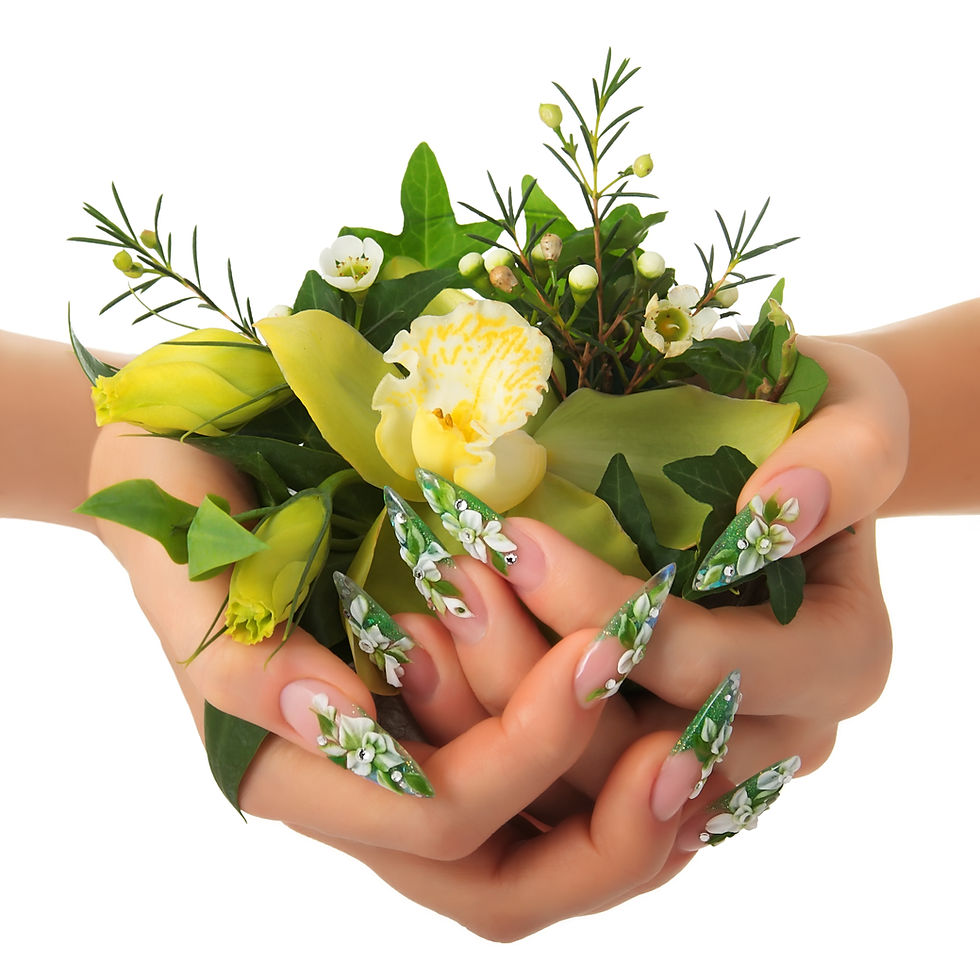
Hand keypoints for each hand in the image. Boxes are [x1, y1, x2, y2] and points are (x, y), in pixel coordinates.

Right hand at [88, 424, 700, 939]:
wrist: (189, 463)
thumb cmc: (179, 499)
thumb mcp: (189, 561)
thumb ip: (241, 657)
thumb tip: (340, 719)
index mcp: (294, 771)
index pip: (436, 816)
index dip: (528, 751)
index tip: (601, 651)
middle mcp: (362, 790)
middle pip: (503, 880)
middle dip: (607, 831)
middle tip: (694, 750)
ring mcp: (412, 760)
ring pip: (537, 854)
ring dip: (627, 815)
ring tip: (707, 744)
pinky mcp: (448, 720)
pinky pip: (547, 795)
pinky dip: (615, 777)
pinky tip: (676, 724)